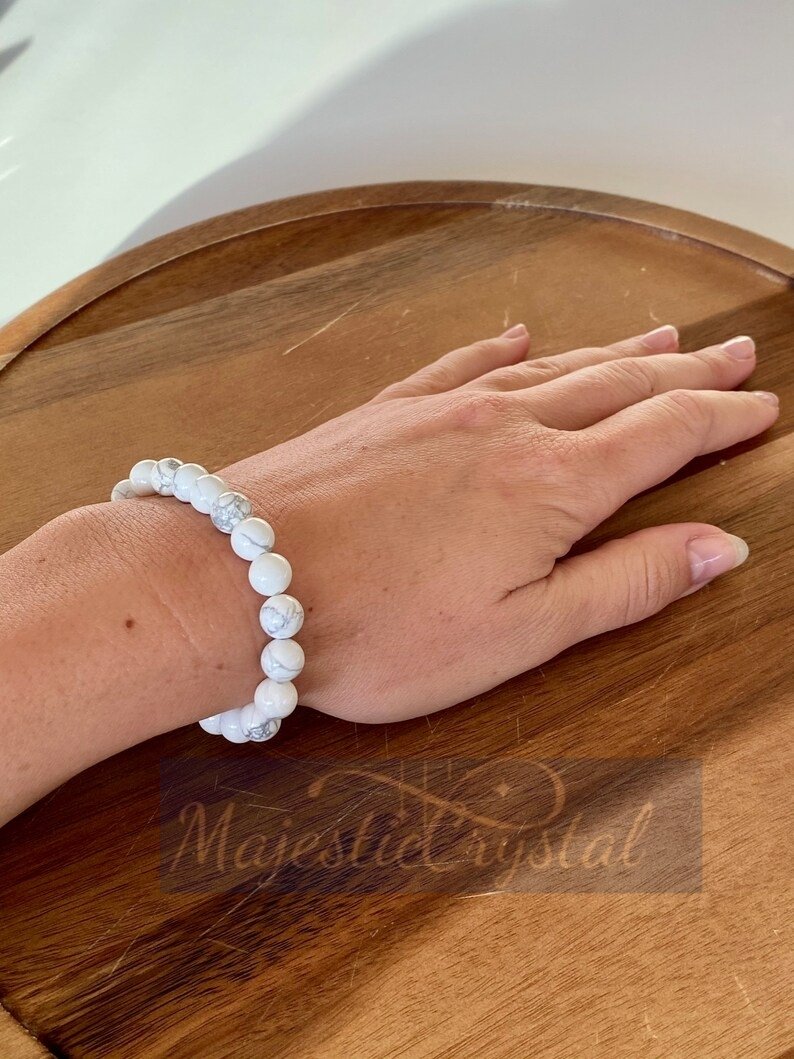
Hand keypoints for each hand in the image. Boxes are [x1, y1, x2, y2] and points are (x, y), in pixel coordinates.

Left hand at [220, 323, 777, 722]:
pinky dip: (501, 347)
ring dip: (610, 353)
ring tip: (658, 339)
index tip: (760, 410)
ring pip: (549, 368)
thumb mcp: (521, 634)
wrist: (239, 580)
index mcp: (551, 486)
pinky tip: (517, 335)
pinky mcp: (386, 412)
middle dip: (685, 373)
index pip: (663, 435)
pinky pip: (460, 362)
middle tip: (734, 355)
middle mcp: (504, 429)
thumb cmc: (378, 628)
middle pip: (618, 387)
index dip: (721, 420)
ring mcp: (441, 410)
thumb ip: (625, 584)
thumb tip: (721, 548)